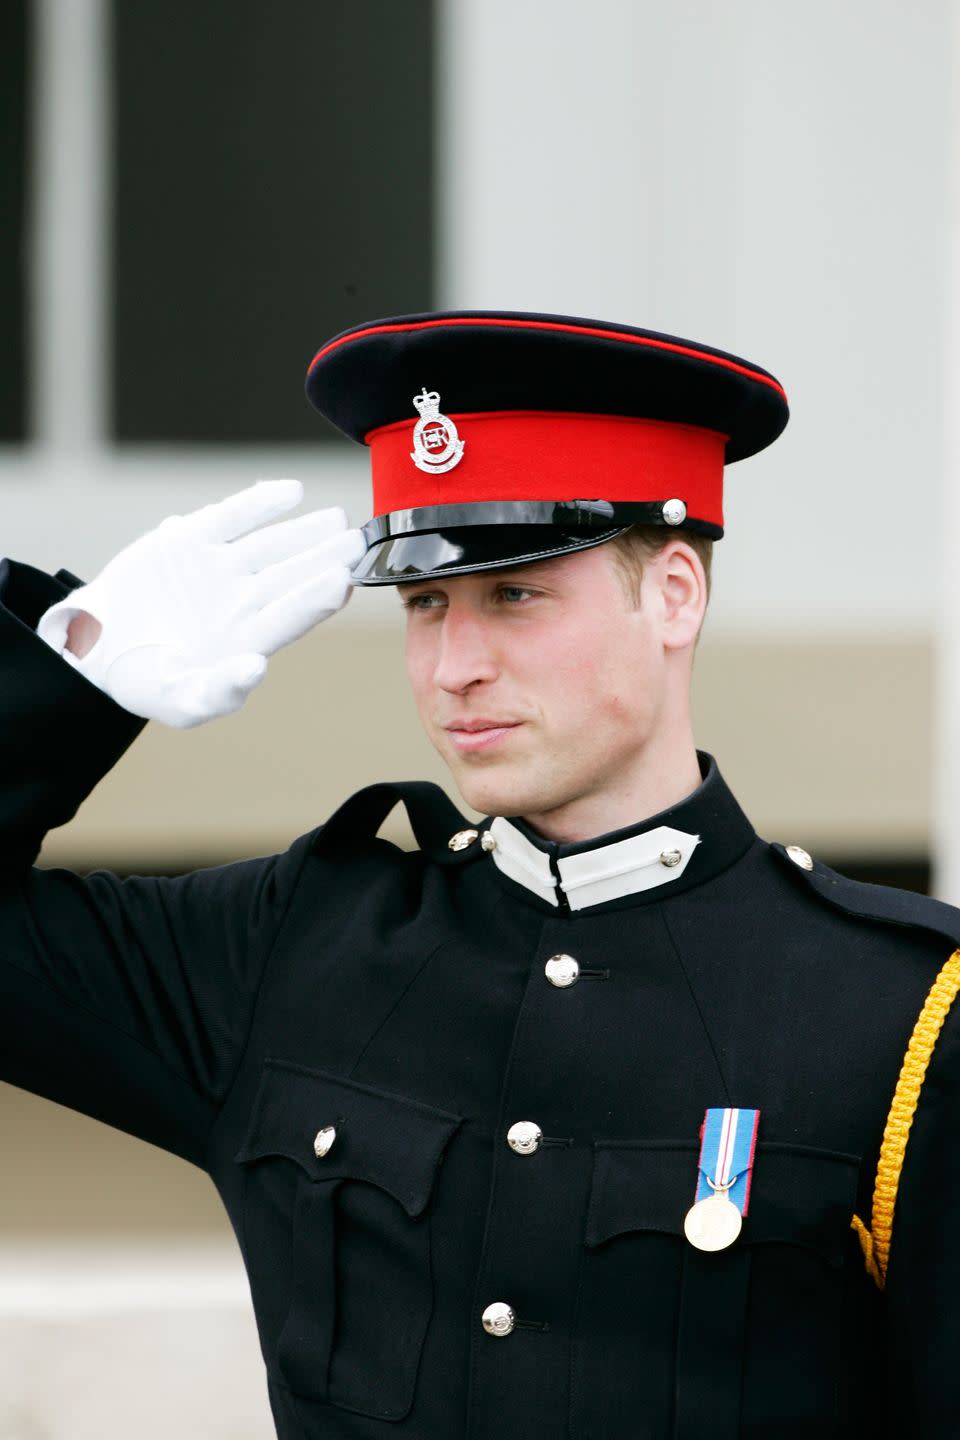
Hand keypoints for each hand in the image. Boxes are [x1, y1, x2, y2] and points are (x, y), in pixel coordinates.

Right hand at [36, 480, 365, 726]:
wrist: (97, 645)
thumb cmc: (147, 681)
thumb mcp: (181, 700)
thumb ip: (220, 691)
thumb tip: (257, 669)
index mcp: (249, 638)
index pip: (293, 615)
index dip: (318, 597)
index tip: (343, 579)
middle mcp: (243, 600)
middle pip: (292, 575)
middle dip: (325, 557)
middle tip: (357, 540)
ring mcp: (221, 567)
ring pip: (270, 544)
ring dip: (303, 530)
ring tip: (336, 518)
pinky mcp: (192, 540)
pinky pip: (233, 517)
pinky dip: (260, 503)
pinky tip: (291, 492)